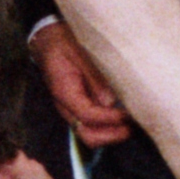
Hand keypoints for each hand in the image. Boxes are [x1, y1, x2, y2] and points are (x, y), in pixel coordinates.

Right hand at [32, 22, 131, 145]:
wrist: (49, 43)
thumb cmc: (65, 45)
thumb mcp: (80, 54)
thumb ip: (95, 78)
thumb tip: (110, 101)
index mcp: (64, 93)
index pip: (87, 116)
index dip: (109, 118)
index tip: (127, 114)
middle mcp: (67, 107)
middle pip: (87, 135)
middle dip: (110, 136)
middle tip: (130, 127)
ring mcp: (72, 110)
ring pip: (91, 135)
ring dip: (111, 134)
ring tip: (130, 125)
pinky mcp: (79, 108)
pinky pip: (93, 126)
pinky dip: (108, 128)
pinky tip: (122, 119)